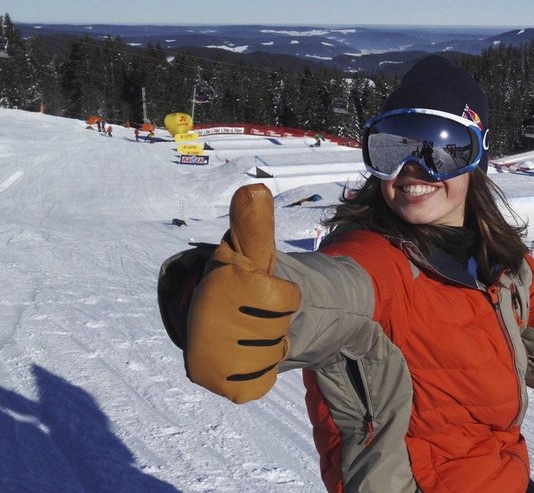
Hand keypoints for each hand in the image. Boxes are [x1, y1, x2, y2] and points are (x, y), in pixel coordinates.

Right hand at [185, 184, 301, 403]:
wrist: (206, 322)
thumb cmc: (236, 281)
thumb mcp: (248, 252)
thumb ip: (254, 224)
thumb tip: (255, 189)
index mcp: (220, 287)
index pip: (286, 299)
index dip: (281, 295)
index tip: (256, 288)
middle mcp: (208, 326)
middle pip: (281, 329)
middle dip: (274, 322)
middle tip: (252, 314)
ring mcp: (212, 359)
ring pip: (274, 355)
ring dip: (269, 346)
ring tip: (248, 333)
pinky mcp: (219, 385)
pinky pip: (261, 382)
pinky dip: (262, 372)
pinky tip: (245, 358)